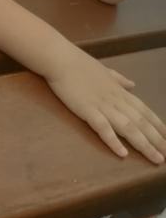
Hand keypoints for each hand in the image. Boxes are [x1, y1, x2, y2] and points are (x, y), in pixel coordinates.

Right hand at [47, 51, 165, 163]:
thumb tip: (132, 85)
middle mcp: (116, 99)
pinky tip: (123, 154)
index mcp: (120, 91)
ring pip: (128, 127)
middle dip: (157, 140)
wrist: (61, 58)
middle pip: (141, 122)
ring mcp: (102, 105)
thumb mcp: (104, 70)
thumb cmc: (80, 63)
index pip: (144, 111)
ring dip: (144, 144)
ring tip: (156, 159)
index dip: (158, 125)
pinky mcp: (87, 110)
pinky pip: (103, 128)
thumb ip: (119, 79)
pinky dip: (113, 140)